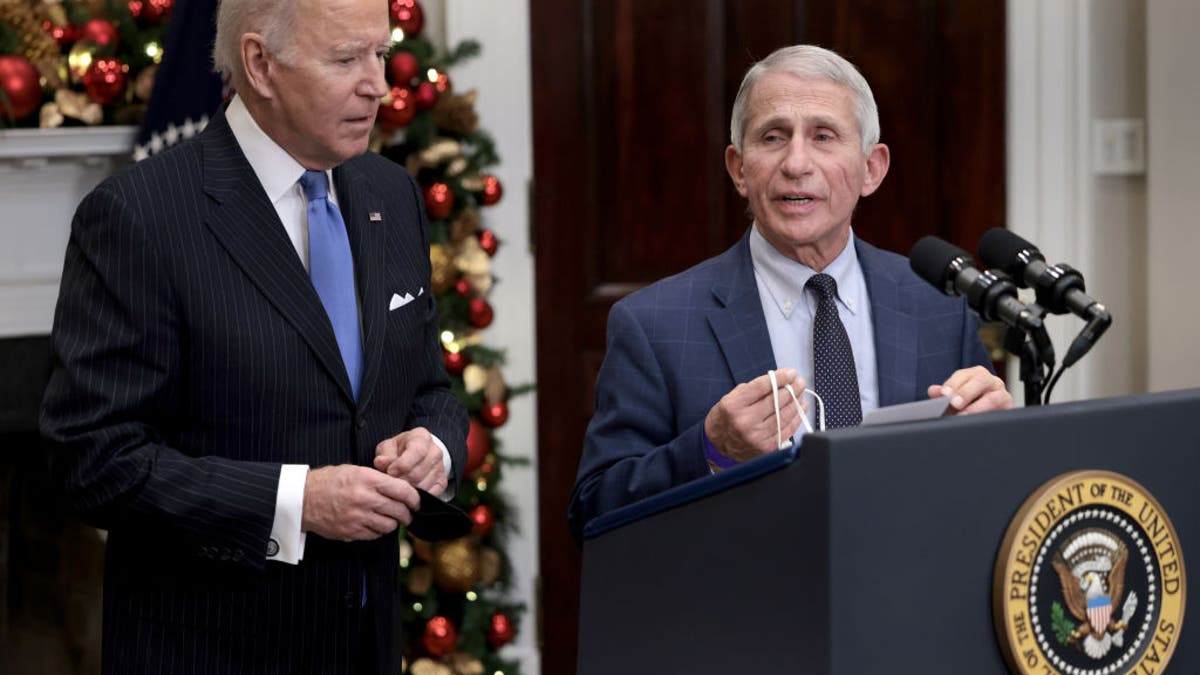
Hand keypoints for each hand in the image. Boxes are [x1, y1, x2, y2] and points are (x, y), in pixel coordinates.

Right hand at [301, 465, 419, 540]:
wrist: (303, 499)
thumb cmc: (330, 481)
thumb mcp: (355, 471)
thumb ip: (378, 479)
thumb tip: (402, 488)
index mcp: (367, 480)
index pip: (403, 490)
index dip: (415, 498)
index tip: (417, 501)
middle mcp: (364, 499)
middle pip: (399, 510)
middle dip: (408, 513)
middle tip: (408, 513)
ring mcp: (358, 518)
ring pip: (389, 525)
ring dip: (393, 523)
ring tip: (390, 518)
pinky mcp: (351, 532)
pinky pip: (375, 535)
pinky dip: (379, 530)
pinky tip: (375, 523)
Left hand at [372, 427, 446, 495]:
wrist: (414, 455)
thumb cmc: (398, 450)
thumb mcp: (388, 447)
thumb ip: (384, 455)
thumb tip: (381, 463)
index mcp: (422, 438)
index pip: (417, 452)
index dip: (402, 464)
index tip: (389, 471)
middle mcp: (435, 452)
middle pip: (418, 473)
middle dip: (401, 481)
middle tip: (390, 483)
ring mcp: (440, 468)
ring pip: (423, 486)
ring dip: (407, 491)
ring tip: (397, 487)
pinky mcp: (442, 482)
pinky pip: (430, 495)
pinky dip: (417, 498)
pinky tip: (407, 494)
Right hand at [704, 369, 804, 462]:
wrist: (718, 446)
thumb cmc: (725, 419)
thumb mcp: (729, 398)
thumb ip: (752, 390)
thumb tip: (778, 381)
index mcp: (733, 406)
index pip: (762, 387)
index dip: (780, 378)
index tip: (791, 373)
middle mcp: (745, 421)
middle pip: (776, 400)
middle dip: (792, 387)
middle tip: (799, 381)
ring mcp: (757, 436)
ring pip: (784, 414)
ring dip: (796, 400)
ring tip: (801, 392)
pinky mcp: (767, 447)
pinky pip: (787, 429)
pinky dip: (797, 416)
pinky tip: (801, 407)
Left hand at [927, 366, 1012, 414]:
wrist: (987, 423)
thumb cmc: (969, 408)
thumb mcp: (954, 402)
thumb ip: (944, 396)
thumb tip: (933, 390)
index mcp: (974, 376)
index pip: (963, 375)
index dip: (953, 384)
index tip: (944, 394)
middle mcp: (990, 382)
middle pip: (980, 380)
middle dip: (965, 391)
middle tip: (954, 404)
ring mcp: (1002, 394)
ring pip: (994, 396)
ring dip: (977, 406)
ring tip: (964, 415)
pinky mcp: (1009, 409)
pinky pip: (1002, 410)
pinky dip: (989, 414)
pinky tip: (978, 420)